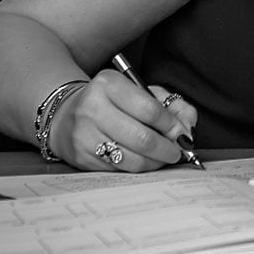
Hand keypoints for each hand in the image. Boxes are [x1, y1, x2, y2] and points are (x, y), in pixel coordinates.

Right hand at [52, 70, 199, 171]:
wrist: (65, 115)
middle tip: (177, 152)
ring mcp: (84, 134)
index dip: (172, 126)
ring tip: (162, 158)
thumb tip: (188, 128)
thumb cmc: (112, 102)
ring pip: (131, 159)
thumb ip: (171, 105)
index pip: (150, 110)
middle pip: (142, 138)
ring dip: (154, 163)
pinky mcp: (81, 157)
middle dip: (167, 149)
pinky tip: (143, 161)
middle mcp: (93, 108)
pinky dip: (137, 168)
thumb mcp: (139, 91)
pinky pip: (118, 169)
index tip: (182, 133)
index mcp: (109, 84)